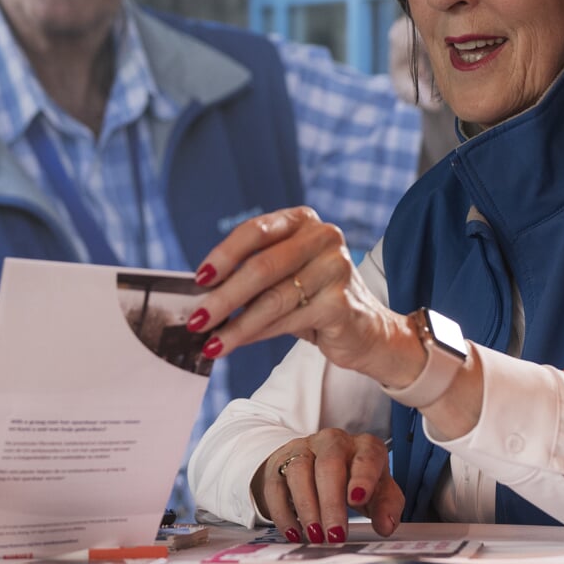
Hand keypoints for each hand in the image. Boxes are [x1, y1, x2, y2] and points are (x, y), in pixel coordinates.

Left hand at [190, 207, 404, 379]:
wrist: (366, 329)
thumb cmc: (313, 298)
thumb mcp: (284, 275)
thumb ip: (251, 273)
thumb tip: (202, 293)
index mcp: (302, 221)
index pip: (255, 231)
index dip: (223, 255)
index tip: (199, 279)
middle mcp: (323, 237)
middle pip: (262, 266)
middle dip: (223, 297)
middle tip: (196, 319)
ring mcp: (336, 269)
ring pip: (272, 299)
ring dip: (236, 325)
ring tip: (210, 342)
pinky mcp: (341, 303)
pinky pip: (288, 321)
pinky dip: (256, 334)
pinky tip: (236, 343)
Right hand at [253, 430, 402, 543]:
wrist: (318, 464)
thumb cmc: (355, 480)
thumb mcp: (379, 490)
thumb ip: (387, 506)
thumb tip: (385, 526)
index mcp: (364, 446)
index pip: (366, 456)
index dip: (362, 477)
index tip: (357, 500)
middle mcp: (332, 442)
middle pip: (329, 465)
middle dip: (331, 503)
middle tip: (336, 535)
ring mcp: (302, 450)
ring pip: (299, 472)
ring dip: (307, 508)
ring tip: (315, 537)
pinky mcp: (278, 465)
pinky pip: (275, 487)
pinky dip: (283, 513)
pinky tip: (294, 532)